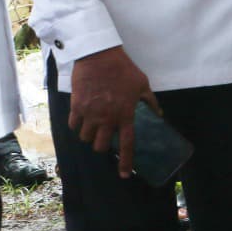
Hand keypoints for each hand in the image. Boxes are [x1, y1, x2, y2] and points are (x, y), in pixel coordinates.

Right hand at [67, 46, 159, 178]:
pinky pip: (73, 125)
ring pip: (85, 138)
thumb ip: (150, 102)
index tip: (123, 175)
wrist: (99, 55)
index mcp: (125, 115)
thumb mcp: (143, 85)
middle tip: (104, 138)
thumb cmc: (123, 69)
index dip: (125, 162)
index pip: (126, 144)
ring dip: (89, 136)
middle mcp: (107, 118)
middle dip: (102, 146)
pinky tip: (81, 119)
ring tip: (93, 128)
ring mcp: (90, 113)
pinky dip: (76, 126)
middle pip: (100, 146)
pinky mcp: (76, 106)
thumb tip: (158, 113)